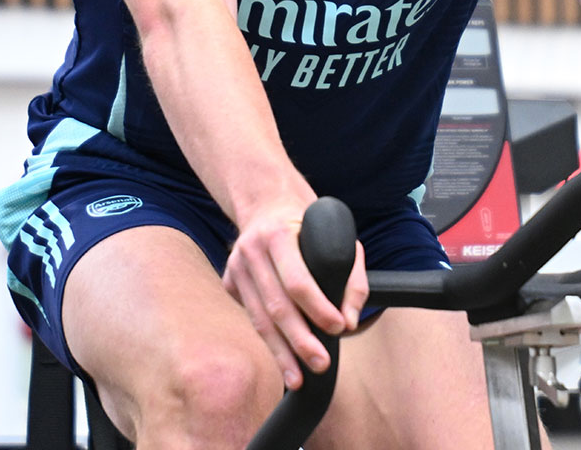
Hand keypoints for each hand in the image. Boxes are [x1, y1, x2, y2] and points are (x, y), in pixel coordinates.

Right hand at [222, 196, 369, 389]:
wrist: (265, 202)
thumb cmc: (308, 223)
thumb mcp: (338, 236)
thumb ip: (351, 277)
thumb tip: (349, 321)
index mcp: (278, 235)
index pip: (298, 281)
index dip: (318, 309)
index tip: (338, 329)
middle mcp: (251, 252)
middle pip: (276, 307)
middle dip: (300, 341)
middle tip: (321, 365)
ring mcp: (235, 268)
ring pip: (259, 319)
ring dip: (281, 352)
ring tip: (298, 377)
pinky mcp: (229, 281)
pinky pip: (251, 315)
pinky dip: (268, 338)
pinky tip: (282, 357)